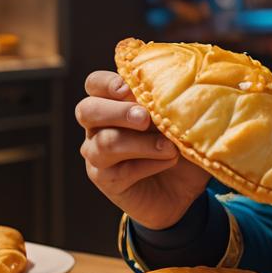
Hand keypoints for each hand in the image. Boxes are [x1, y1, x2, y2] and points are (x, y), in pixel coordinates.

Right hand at [76, 70, 209, 228]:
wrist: (184, 189)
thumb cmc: (180, 143)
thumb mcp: (181, 119)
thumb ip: (173, 103)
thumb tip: (180, 89)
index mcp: (113, 102)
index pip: (94, 84)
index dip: (106, 83)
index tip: (129, 88)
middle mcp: (98, 126)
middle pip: (87, 110)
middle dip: (118, 111)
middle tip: (145, 118)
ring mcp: (98, 154)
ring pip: (105, 143)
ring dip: (141, 143)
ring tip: (169, 147)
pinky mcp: (106, 180)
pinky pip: (120, 171)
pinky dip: (149, 164)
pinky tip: (169, 161)